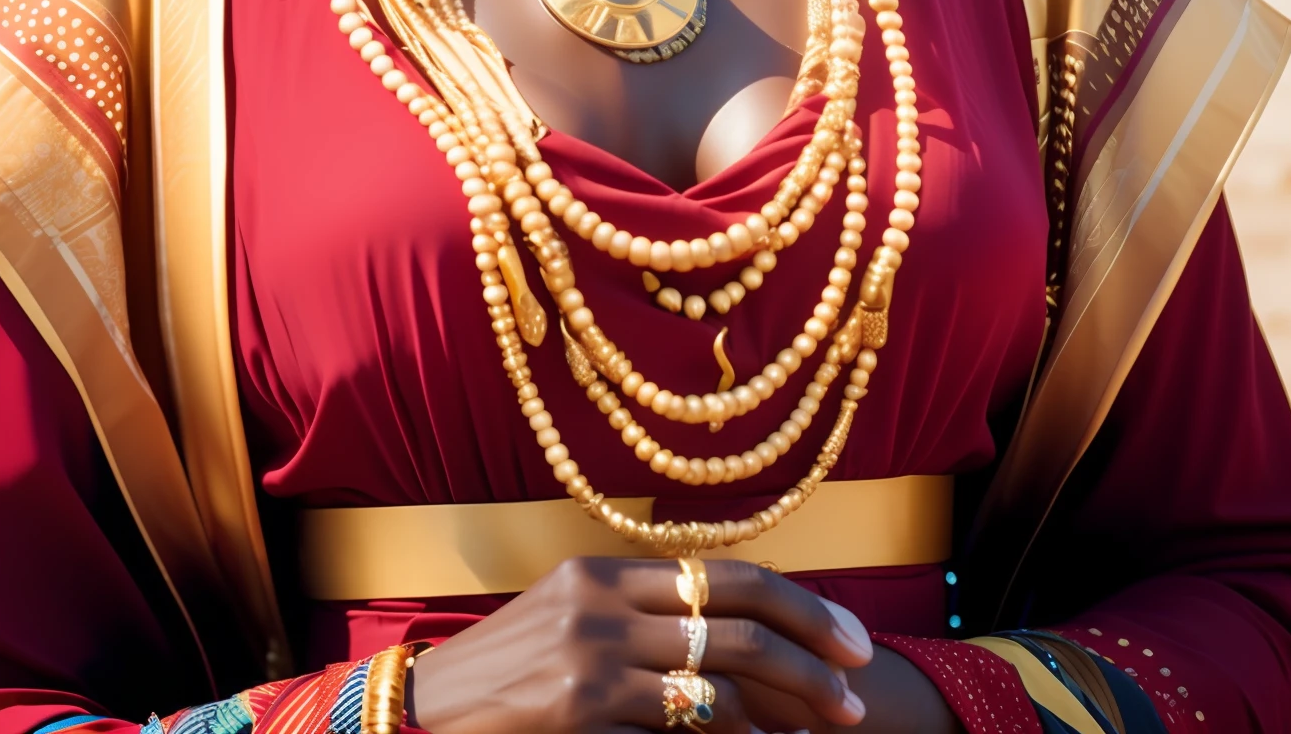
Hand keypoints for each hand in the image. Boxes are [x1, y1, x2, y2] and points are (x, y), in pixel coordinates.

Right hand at [406, 555, 870, 733]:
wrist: (433, 709)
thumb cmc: (511, 671)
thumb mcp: (574, 619)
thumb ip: (644, 615)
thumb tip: (736, 635)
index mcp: (607, 572)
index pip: (726, 572)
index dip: (799, 603)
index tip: (850, 635)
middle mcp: (605, 603)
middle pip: (738, 615)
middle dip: (812, 651)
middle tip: (858, 688)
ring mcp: (595, 657)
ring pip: (722, 672)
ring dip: (788, 705)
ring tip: (829, 726)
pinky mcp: (586, 708)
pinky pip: (685, 720)